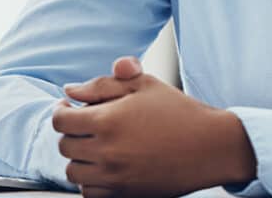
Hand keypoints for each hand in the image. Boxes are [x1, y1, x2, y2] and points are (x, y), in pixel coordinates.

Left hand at [53, 57, 256, 197]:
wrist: (210, 146)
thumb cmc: (179, 111)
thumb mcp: (143, 85)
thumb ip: (102, 84)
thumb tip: (70, 91)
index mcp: (108, 121)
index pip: (61, 120)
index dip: (61, 111)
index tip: (70, 108)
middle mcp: (107, 152)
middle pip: (64, 146)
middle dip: (72, 132)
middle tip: (88, 124)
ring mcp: (115, 177)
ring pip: (74, 172)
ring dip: (80, 157)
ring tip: (98, 145)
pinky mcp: (125, 194)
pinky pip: (89, 193)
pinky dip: (91, 181)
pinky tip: (106, 166)